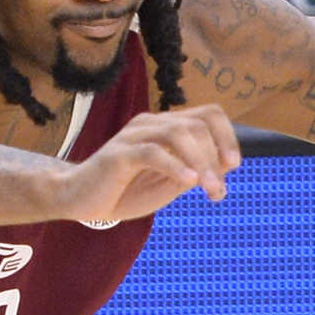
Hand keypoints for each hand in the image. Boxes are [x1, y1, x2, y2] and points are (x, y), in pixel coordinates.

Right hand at [53, 104, 240, 227]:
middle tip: (217, 190)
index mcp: (165, 127)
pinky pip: (152, 152)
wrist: (80, 200)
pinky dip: (175, 166)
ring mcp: (133, 135)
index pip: (207, 114)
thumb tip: (227, 163)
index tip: (234, 165)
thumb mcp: (169, 183)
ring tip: (209, 188)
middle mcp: (151, 124)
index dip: (227, 136)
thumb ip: (196, 171)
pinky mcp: (118, 153)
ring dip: (200, 161)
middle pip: (196, 124)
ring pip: (177, 133)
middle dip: (215, 157)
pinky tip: (189, 183)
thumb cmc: (125, 191)